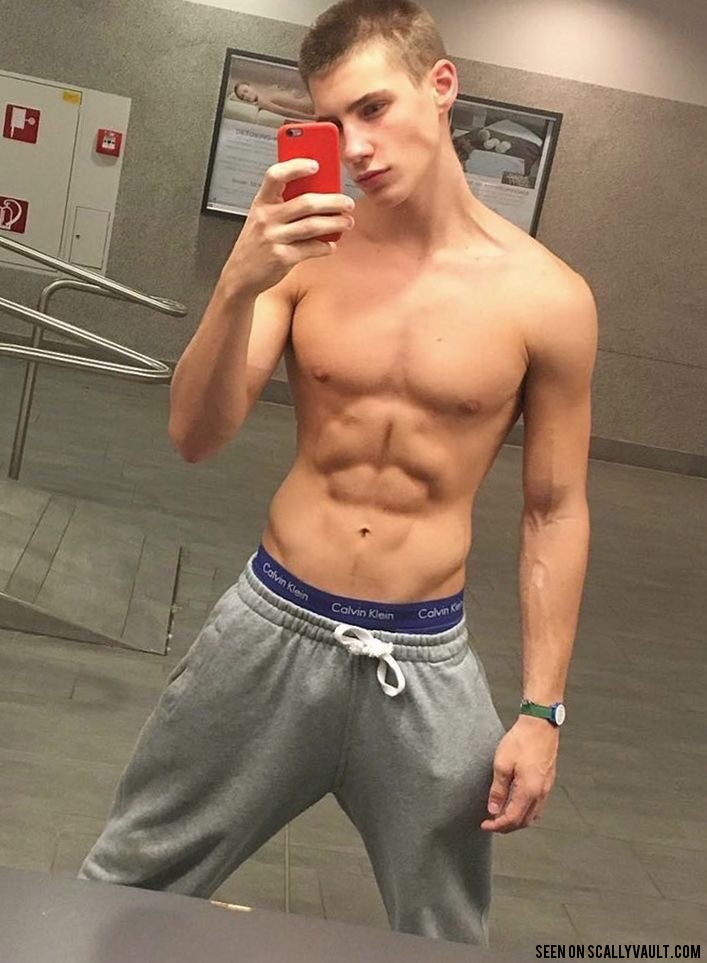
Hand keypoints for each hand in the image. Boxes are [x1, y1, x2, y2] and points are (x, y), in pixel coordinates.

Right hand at [220, 158, 354, 295]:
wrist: (240, 276)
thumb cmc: (256, 245)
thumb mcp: (261, 219)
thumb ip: (282, 205)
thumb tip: (318, 195)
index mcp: (261, 203)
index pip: (275, 175)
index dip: (295, 167)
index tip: (315, 164)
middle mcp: (266, 218)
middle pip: (306, 203)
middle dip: (333, 202)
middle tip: (347, 203)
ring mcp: (274, 238)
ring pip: (313, 226)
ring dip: (335, 223)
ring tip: (347, 222)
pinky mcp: (282, 258)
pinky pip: (311, 248)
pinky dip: (325, 247)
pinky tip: (331, 245)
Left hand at [480, 715, 558, 832]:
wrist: (540, 725)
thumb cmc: (521, 741)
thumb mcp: (502, 764)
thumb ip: (498, 790)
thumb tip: (493, 810)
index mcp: (528, 791)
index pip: (512, 819)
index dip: (497, 825)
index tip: (484, 825)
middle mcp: (540, 794)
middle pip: (524, 821)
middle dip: (507, 826)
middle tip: (491, 823)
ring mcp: (546, 788)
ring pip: (532, 815)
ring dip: (517, 820)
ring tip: (501, 815)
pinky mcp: (548, 781)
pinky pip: (537, 805)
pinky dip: (525, 810)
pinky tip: (515, 803)